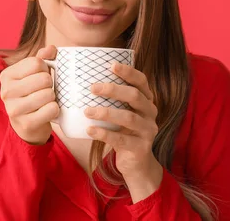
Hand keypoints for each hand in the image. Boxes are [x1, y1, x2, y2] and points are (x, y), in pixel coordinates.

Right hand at [0, 45, 58, 144]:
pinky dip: (54, 110)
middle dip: (50, 84)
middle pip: (44, 78)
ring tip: (45, 101)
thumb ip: (43, 58)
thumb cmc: (32, 93)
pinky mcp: (25, 124)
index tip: (40, 77)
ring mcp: (14, 109)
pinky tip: (47, 111)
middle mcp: (6, 91)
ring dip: (52, 97)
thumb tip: (51, 49)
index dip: (45, 69)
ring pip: (48, 94)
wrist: (27, 125)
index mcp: (7, 75)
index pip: (37, 63)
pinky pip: (51, 109)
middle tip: (44, 90)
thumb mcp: (34, 73)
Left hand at [84, 62, 162, 184]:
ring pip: (128, 117)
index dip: (128, 72)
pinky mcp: (141, 148)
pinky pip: (121, 139)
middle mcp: (150, 113)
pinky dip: (104, 134)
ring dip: (106, 112)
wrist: (136, 164)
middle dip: (113, 90)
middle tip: (93, 88)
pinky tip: (90, 130)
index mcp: (146, 100)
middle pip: (135, 96)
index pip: (141, 81)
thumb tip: (78, 82)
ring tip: (87, 111)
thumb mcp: (121, 113)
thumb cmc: (122, 132)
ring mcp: (148, 131)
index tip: (111, 65)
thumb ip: (110, 100)